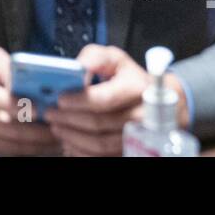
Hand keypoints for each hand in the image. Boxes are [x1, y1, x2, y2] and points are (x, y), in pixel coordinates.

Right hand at [0, 48, 58, 155]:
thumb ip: (11, 68)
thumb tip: (36, 81)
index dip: (23, 107)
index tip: (45, 109)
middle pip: (9, 129)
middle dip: (39, 133)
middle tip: (64, 129)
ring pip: (8, 145)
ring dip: (36, 146)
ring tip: (58, 141)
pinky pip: (1, 151)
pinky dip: (23, 151)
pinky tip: (40, 146)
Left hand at [44, 45, 188, 155]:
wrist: (163, 104)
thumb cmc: (132, 80)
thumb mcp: (117, 60)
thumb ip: (96, 57)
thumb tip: (78, 66)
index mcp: (136, 88)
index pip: (103, 99)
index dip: (78, 101)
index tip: (60, 99)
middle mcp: (141, 115)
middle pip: (99, 124)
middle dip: (69, 120)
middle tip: (51, 115)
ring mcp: (139, 136)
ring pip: (100, 144)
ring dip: (73, 138)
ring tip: (57, 128)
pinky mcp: (133, 149)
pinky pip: (105, 156)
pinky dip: (83, 152)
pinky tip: (70, 143)